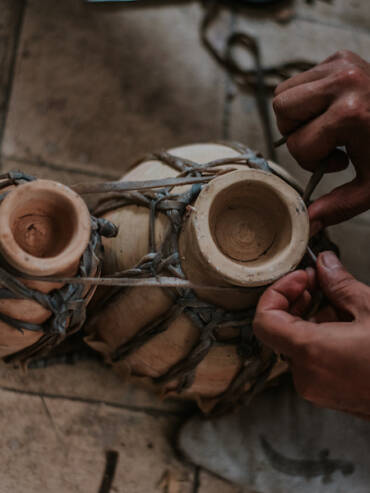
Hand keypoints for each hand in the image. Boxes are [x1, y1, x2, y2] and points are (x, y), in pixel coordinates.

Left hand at [253, 251, 369, 416]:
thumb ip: (340, 285)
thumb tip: (325, 265)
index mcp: (311, 352)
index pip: (264, 319)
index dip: (276, 292)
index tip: (298, 278)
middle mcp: (306, 375)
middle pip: (281, 328)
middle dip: (297, 300)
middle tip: (316, 281)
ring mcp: (317, 388)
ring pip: (298, 342)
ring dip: (313, 316)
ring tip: (342, 302)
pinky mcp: (329, 393)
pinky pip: (312, 358)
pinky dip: (321, 336)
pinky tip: (348, 324)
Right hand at [273, 50, 369, 232]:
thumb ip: (338, 206)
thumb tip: (308, 223)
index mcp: (350, 114)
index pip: (298, 143)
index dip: (313, 160)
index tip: (341, 160)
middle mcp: (343, 82)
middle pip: (282, 110)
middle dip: (296, 134)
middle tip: (325, 141)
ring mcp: (341, 64)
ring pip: (284, 93)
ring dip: (297, 116)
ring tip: (328, 126)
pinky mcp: (340, 57)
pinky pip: (300, 81)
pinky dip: (307, 100)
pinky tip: (333, 111)